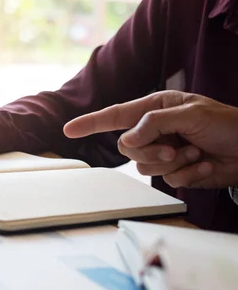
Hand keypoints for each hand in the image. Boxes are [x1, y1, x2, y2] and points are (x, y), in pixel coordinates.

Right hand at [63, 90, 237, 188]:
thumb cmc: (229, 124)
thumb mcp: (191, 115)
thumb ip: (153, 124)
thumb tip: (126, 140)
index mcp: (156, 109)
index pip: (115, 116)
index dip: (90, 123)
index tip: (69, 130)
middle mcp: (155, 130)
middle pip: (128, 148)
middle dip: (152, 151)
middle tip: (175, 147)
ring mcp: (164, 151)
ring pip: (144, 167)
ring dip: (174, 163)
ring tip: (196, 152)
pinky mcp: (176, 171)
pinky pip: (167, 180)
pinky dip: (188, 174)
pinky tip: (204, 164)